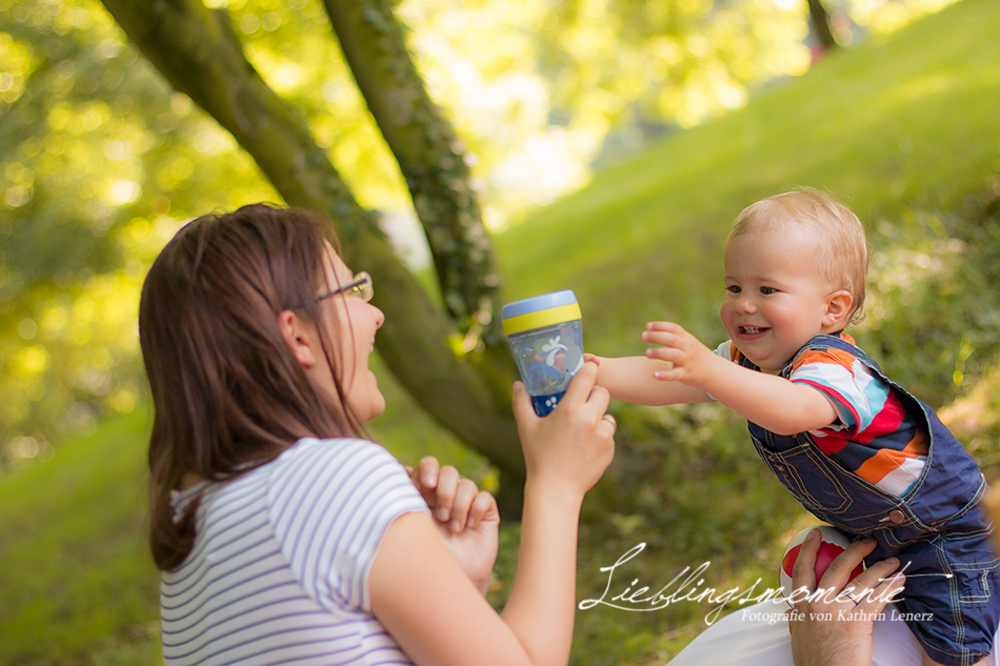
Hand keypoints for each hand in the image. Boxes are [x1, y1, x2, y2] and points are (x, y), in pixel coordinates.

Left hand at [406, 457, 499, 595]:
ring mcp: (467, 503)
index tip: (425, 485)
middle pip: (448, 471)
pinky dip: (476, 511)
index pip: (428, 466)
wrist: (449, 582)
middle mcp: (446, 495)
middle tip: (441, 515)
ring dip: (459, 506)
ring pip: (466, 485)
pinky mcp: (485, 513)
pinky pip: (484, 498)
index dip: (428, 470)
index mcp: (425, 493)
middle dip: (445, 491)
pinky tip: (469, 527)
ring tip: (454, 529)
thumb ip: (407, 498)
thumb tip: (400, 469)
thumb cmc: (424, 557)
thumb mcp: (412, 526)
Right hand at [512, 359, 615, 496]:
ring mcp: (603, 435)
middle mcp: (590, 419)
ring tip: (582, 428)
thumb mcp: (526, 427)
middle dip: (593, 394)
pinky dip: (600, 436)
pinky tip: (585, 446)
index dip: (589, 369)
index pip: (588, 375)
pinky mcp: (610, 449)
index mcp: (570, 409)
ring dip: (598, 416)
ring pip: (608, 414)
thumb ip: (521, 402)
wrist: (555, 489)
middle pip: (603, 392)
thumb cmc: (538, 457)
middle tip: (581, 403)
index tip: (587, 369)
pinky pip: (609, 434)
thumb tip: (517, 384)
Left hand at [641, 321, 716, 387]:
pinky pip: (675, 374)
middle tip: (643, 336)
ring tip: (647, 353)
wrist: (713, 370)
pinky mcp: (686, 374)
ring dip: (659, 353)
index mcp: (686, 338)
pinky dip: (664, 375)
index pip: (674, 328)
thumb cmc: (694, 354)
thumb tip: (649, 329)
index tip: (648, 326)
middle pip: (672, 339)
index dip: (660, 326)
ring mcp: (687, 361)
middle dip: (657, 336)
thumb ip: (672, 335)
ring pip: (673, 355)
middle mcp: (687, 348)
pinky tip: (654, 375)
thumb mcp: (687, 341)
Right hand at [788, 530, 905, 665]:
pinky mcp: (856, 622)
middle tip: (866, 540)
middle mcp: (817, 604)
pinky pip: (877, 598)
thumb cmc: (814, 664)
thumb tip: (791, 610)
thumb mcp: (797, 638)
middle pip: (836, 567)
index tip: (815, 534)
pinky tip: (899, 580)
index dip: (808, 549)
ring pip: (860, 580)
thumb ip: (795, 621)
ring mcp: (836, 611)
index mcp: (801, 607)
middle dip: (853, 550)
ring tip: (891, 560)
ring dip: (879, 567)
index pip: (801, 570)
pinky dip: (890, 587)